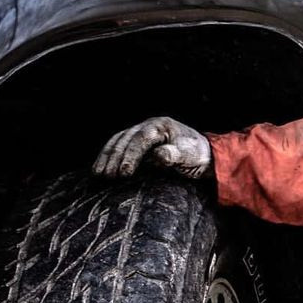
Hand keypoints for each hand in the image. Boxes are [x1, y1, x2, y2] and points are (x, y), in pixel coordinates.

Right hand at [94, 117, 211, 179]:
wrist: (203, 154)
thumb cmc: (197, 154)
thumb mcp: (190, 155)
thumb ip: (174, 155)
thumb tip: (158, 155)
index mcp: (161, 126)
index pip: (141, 139)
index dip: (131, 155)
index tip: (125, 172)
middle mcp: (148, 126)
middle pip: (125, 139)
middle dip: (115, 158)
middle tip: (108, 176)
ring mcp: (141, 132)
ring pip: (118, 142)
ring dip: (107, 157)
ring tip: (99, 174)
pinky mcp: (136, 142)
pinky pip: (118, 146)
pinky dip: (108, 157)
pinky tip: (100, 168)